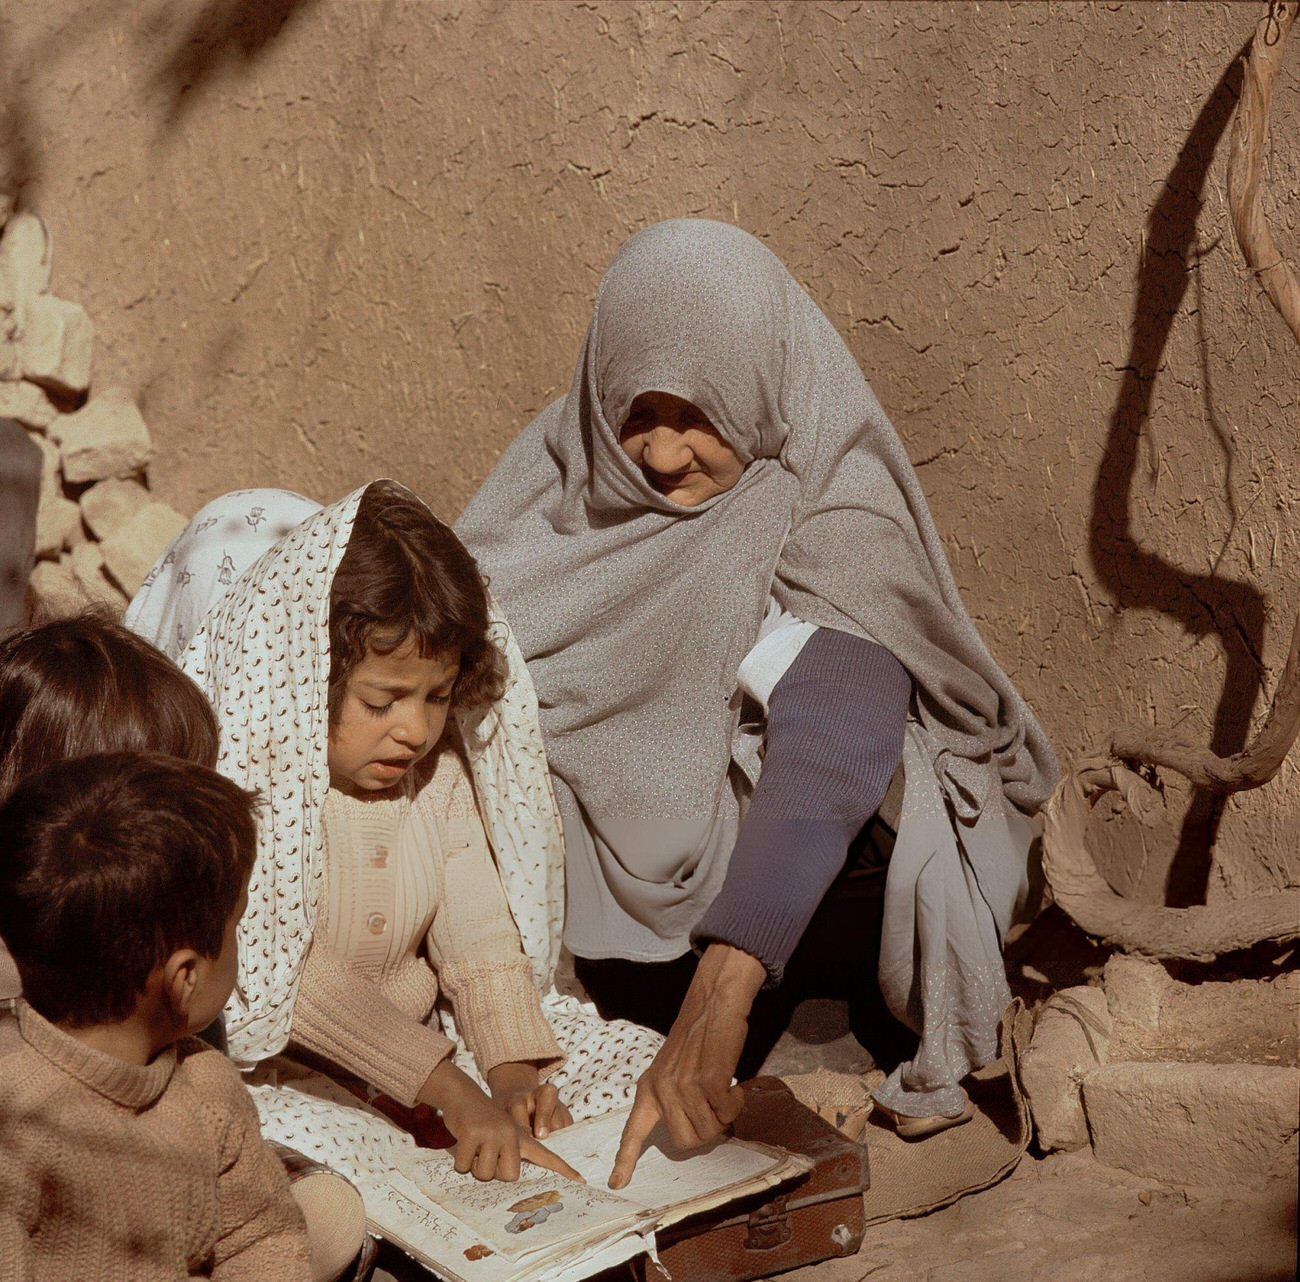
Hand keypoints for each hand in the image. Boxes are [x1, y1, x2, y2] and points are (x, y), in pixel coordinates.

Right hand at [419, 1059, 583, 1183]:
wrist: (463, 1095)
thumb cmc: (482, 1124)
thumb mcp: (502, 1135)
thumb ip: (512, 1154)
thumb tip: (512, 1177)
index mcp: (522, 1137)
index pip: (547, 1155)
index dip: (563, 1169)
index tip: (582, 1181)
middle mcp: (512, 1133)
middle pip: (508, 1176)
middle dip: (494, 1172)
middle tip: (486, 1152)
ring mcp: (493, 1132)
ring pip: (484, 1174)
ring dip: (474, 1166)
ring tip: (475, 1145)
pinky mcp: (473, 1132)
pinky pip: (464, 1166)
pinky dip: (460, 1160)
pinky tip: (463, 1141)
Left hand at [609, 944, 764, 1188]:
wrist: (711, 1004)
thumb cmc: (698, 1038)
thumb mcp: (672, 1068)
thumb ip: (674, 1098)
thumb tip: (691, 1133)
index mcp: (649, 1088)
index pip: (633, 1131)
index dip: (625, 1160)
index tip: (616, 1184)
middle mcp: (662, 1090)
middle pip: (686, 1142)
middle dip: (706, 1132)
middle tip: (713, 1107)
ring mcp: (684, 1086)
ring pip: (709, 1131)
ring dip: (723, 1115)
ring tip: (721, 1088)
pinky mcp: (708, 1081)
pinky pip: (727, 1113)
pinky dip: (735, 1103)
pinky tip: (732, 1083)